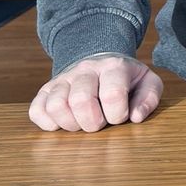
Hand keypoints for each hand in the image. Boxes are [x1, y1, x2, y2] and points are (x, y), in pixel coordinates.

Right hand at [29, 53, 163, 131]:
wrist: (100, 61)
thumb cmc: (126, 80)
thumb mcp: (147, 83)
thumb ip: (149, 99)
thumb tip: (136, 117)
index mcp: (113, 67)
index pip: (112, 95)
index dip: (117, 115)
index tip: (120, 116)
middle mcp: (85, 69)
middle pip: (80, 101)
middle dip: (92, 123)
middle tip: (99, 123)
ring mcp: (63, 79)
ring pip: (56, 106)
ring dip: (70, 124)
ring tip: (82, 123)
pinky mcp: (46, 90)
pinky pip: (36, 111)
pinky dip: (49, 124)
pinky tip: (64, 123)